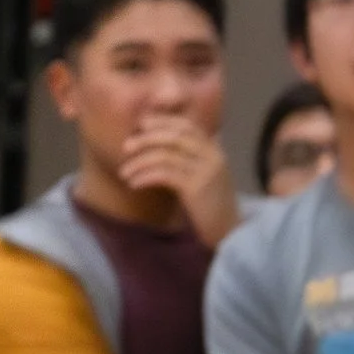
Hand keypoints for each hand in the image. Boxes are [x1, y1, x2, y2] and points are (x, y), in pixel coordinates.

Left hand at [114, 110, 239, 245]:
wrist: (229, 233)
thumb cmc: (210, 205)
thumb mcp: (202, 175)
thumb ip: (188, 157)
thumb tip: (157, 141)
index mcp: (214, 149)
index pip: (186, 125)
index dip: (162, 121)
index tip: (141, 124)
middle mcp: (212, 156)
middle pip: (174, 136)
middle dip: (146, 139)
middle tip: (125, 147)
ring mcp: (206, 171)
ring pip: (165, 156)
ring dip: (140, 162)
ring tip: (124, 172)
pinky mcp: (197, 189)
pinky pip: (164, 175)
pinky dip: (145, 177)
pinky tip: (134, 184)